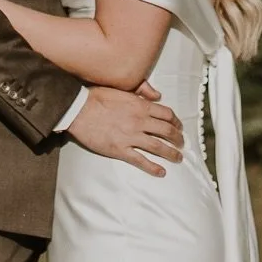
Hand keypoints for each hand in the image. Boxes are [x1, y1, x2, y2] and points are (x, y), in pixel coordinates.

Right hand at [66, 84, 183, 175]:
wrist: (79, 110)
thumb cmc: (98, 97)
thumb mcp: (121, 89)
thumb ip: (141, 91)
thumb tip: (157, 95)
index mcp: (140, 106)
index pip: (166, 114)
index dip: (176, 121)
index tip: (179, 126)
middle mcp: (139, 121)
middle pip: (166, 131)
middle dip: (177, 138)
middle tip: (181, 143)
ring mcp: (130, 136)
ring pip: (158, 147)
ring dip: (171, 153)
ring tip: (178, 158)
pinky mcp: (120, 150)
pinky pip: (141, 160)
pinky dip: (153, 167)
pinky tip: (161, 172)